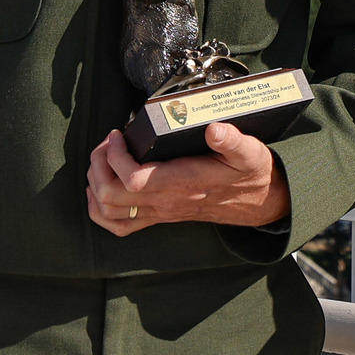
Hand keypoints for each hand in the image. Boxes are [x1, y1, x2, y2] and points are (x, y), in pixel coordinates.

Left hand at [87, 124, 291, 234]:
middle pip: (111, 197)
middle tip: (107, 142)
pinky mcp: (158, 216)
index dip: (115, 156)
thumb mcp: (250, 153)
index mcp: (183, 184)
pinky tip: (103, 185)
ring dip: (95, 184)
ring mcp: (160, 213)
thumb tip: (215, 129)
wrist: (258, 202)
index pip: (133, 180)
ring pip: (108, 213)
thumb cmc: (250, 174)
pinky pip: (118, 225)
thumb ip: (233, 141)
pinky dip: (100, 208)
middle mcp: (167, 202)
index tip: (118, 135)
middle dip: (99, 165)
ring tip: (103, 159)